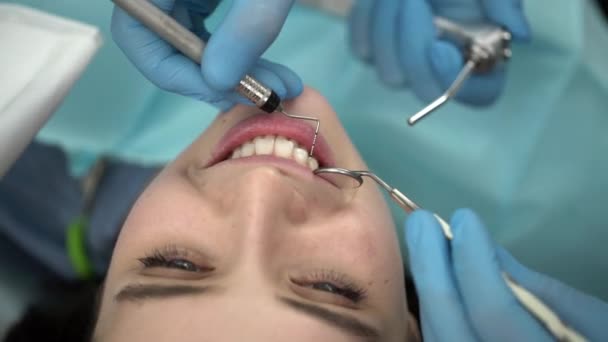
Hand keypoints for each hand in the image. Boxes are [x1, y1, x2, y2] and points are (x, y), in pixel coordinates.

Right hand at [111, 0, 301, 110]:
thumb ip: (250, 24)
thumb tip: (220, 82)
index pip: (138, 34)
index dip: (177, 73)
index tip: (228, 92)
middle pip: (162, 42)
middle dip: (215, 78)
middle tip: (266, 94)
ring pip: (186, 41)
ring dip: (230, 71)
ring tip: (279, 83)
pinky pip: (201, 28)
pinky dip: (231, 51)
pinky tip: (264, 63)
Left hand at [349, 0, 530, 105]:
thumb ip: (503, 4)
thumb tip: (520, 34)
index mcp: (482, 55)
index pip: (476, 93)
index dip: (455, 78)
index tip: (439, 49)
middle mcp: (444, 69)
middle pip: (425, 88)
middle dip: (414, 44)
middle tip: (413, 0)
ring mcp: (406, 65)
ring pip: (389, 73)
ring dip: (389, 25)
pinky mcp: (373, 52)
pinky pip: (362, 49)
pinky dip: (368, 21)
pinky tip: (381, 0)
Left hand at [404, 209, 607, 340]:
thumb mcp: (587, 318)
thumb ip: (531, 288)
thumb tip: (480, 245)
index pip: (493, 313)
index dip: (475, 264)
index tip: (465, 218)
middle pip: (450, 327)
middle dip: (432, 269)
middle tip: (422, 221)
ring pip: (437, 336)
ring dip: (426, 285)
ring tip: (421, 239)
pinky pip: (439, 341)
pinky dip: (432, 308)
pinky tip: (429, 274)